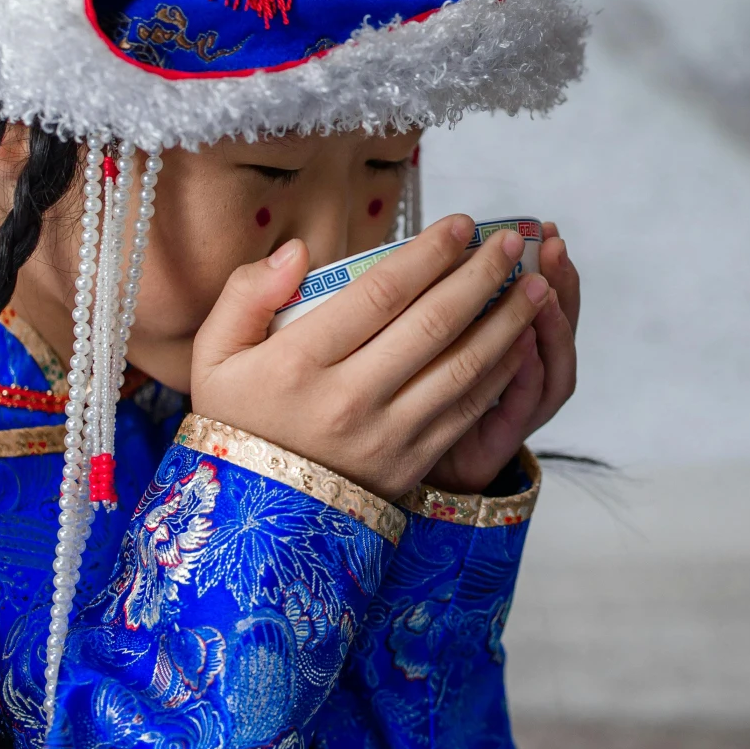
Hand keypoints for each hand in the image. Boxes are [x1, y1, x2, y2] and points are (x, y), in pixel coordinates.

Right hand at [190, 216, 554, 501]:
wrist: (254, 523)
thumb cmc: (239, 423)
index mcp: (298, 363)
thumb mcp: (214, 356)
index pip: (379, 293)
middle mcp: (348, 398)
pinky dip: (500, 373)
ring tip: (535, 286)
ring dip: (506, 322)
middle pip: (432, 324)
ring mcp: (386, 435)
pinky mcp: (412, 463)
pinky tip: (520, 342)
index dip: (428, 254)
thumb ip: (246, 294)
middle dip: (481, 275)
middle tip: (511, 242)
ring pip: (461, 368)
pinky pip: (467, 410)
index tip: (461, 224)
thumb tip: (299, 252)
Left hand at [422, 224, 579, 492]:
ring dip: (552, 325)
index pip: (546, 302)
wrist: (388, 466)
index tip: (547, 230)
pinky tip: (522, 341)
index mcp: (508, 348)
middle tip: (554, 246)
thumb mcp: (427, 337)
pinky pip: (524, 405)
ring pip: (555, 368)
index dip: (551, 267)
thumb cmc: (407, 391)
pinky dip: (527, 373)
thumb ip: (443, 299)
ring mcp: (517, 413)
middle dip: (562, 283)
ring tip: (543, 287)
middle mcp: (525, 380)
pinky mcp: (499, 442)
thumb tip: (447, 241)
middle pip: (560, 329)